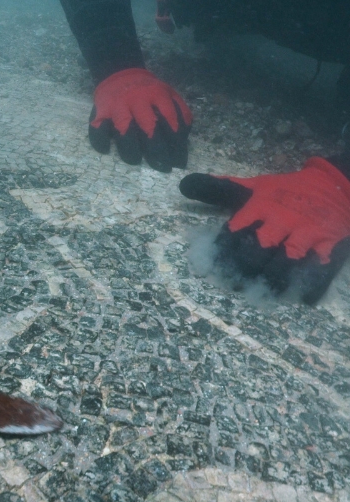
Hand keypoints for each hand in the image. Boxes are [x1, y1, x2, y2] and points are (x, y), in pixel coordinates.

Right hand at [89, 68, 191, 172]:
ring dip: (130, 149)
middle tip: (163, 167)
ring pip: (124, 129)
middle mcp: (138, 99)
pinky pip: (98, 130)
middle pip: (149, 127)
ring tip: (136, 160)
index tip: (178, 161)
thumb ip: (179, 111)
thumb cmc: (147, 92)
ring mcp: (117, 106)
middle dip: (157, 150)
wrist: (120, 72)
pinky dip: (101, 142)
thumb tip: (184, 136)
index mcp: (157, 94)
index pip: (170, 120)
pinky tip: (107, 150)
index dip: (175, 142)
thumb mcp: (167, 93)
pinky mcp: (100, 112)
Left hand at [180, 158, 349, 303]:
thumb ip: (222, 190)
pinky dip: (312, 286)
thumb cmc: (287, 191)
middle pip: (259, 248)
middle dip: (244, 267)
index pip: (235, 230)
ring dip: (274, 280)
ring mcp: (307, 234)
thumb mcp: (256, 187)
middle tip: (233, 283)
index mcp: (261, 207)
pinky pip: (322, 269)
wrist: (337, 183)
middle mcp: (282, 220)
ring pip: (288, 261)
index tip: (210, 264)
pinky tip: (303, 298)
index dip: (222, 249)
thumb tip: (186, 184)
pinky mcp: (329, 246)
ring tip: (263, 292)